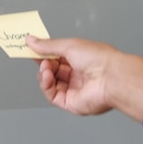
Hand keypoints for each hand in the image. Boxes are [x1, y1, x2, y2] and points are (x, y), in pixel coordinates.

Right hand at [26, 36, 142, 120]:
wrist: (111, 78)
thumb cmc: (99, 59)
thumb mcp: (69, 45)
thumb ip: (48, 45)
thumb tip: (31, 41)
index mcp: (81, 59)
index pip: (58, 56)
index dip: (45, 52)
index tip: (31, 47)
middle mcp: (78, 74)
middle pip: (53, 70)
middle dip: (43, 63)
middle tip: (35, 56)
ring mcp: (74, 89)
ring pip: (50, 83)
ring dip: (44, 73)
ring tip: (45, 66)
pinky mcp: (70, 102)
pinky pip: (52, 95)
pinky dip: (46, 85)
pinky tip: (46, 76)